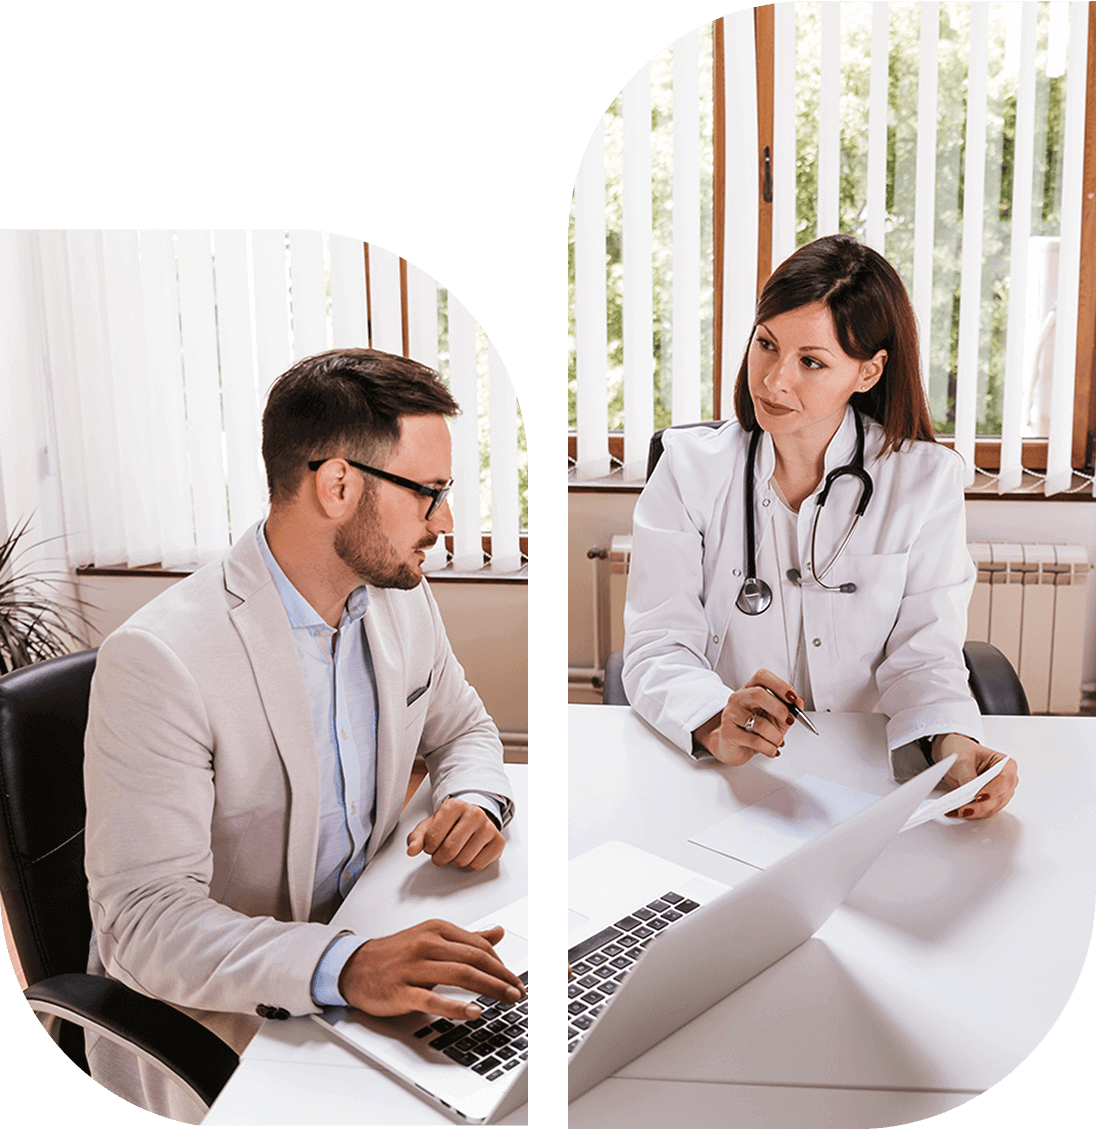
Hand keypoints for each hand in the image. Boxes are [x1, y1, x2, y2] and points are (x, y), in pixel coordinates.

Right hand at [338, 920, 525, 1022]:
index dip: (501, 963)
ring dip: (489, 988)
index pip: (479, 945)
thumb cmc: (395, 953)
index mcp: (437, 930)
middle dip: (501, 976)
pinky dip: (456, 1007)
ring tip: (506, 998)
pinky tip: (473, 1012)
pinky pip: (433, 999)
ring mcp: (414, 967)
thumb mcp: (432, 937)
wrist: (354, 966)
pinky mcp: (402, 991)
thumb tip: (497, 932)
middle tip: (517, 991)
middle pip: (474, 958)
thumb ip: (466, 937)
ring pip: (460, 974)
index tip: (513, 978)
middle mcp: (427, 944)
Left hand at [407, 797, 505, 870]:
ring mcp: (488, 827)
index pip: (433, 837)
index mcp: (454, 806)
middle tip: (441, 853)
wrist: (472, 819)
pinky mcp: (498, 841)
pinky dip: (470, 864)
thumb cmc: (449, 823)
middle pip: (450, 850)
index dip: (429, 847)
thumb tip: (412, 850)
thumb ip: (416, 838)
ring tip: (456, 851)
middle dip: (440, 858)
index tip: (431, 845)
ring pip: (464, 859)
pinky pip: (478, 865)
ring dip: (454, 862)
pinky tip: (469, 853)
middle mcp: (474, 813)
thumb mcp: (429, 826)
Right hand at [693, 669, 804, 764]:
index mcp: (750, 690)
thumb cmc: (754, 730)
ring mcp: (731, 715)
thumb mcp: (775, 719)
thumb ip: (789, 710)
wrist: (734, 747)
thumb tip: (800, 702)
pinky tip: (771, 749)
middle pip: (758, 694)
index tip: (792, 698)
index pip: (762, 677)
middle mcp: (738, 698)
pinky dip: (769, 748)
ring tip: (777, 741)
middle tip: (788, 720)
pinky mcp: (729, 733)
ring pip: (760, 723)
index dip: (779, 685)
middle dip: (779, 709)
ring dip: (776, 736)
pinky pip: (755, 741)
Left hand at [933, 734, 1018, 818]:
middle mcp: (1007, 781)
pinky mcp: (989, 802)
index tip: (979, 797)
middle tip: (963, 809)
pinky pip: (983, 812)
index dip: (993, 790)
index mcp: (1006, 764)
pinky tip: (957, 812)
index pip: (1005, 780)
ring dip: (975, 812)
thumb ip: (967, 776)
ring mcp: (999, 793)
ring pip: (992, 808)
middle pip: (999, 798)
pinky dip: (970, 813)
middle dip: (981, 806)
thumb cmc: (962, 750)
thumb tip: (969, 793)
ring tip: (958, 811)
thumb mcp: (962, 760)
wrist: (953, 754)